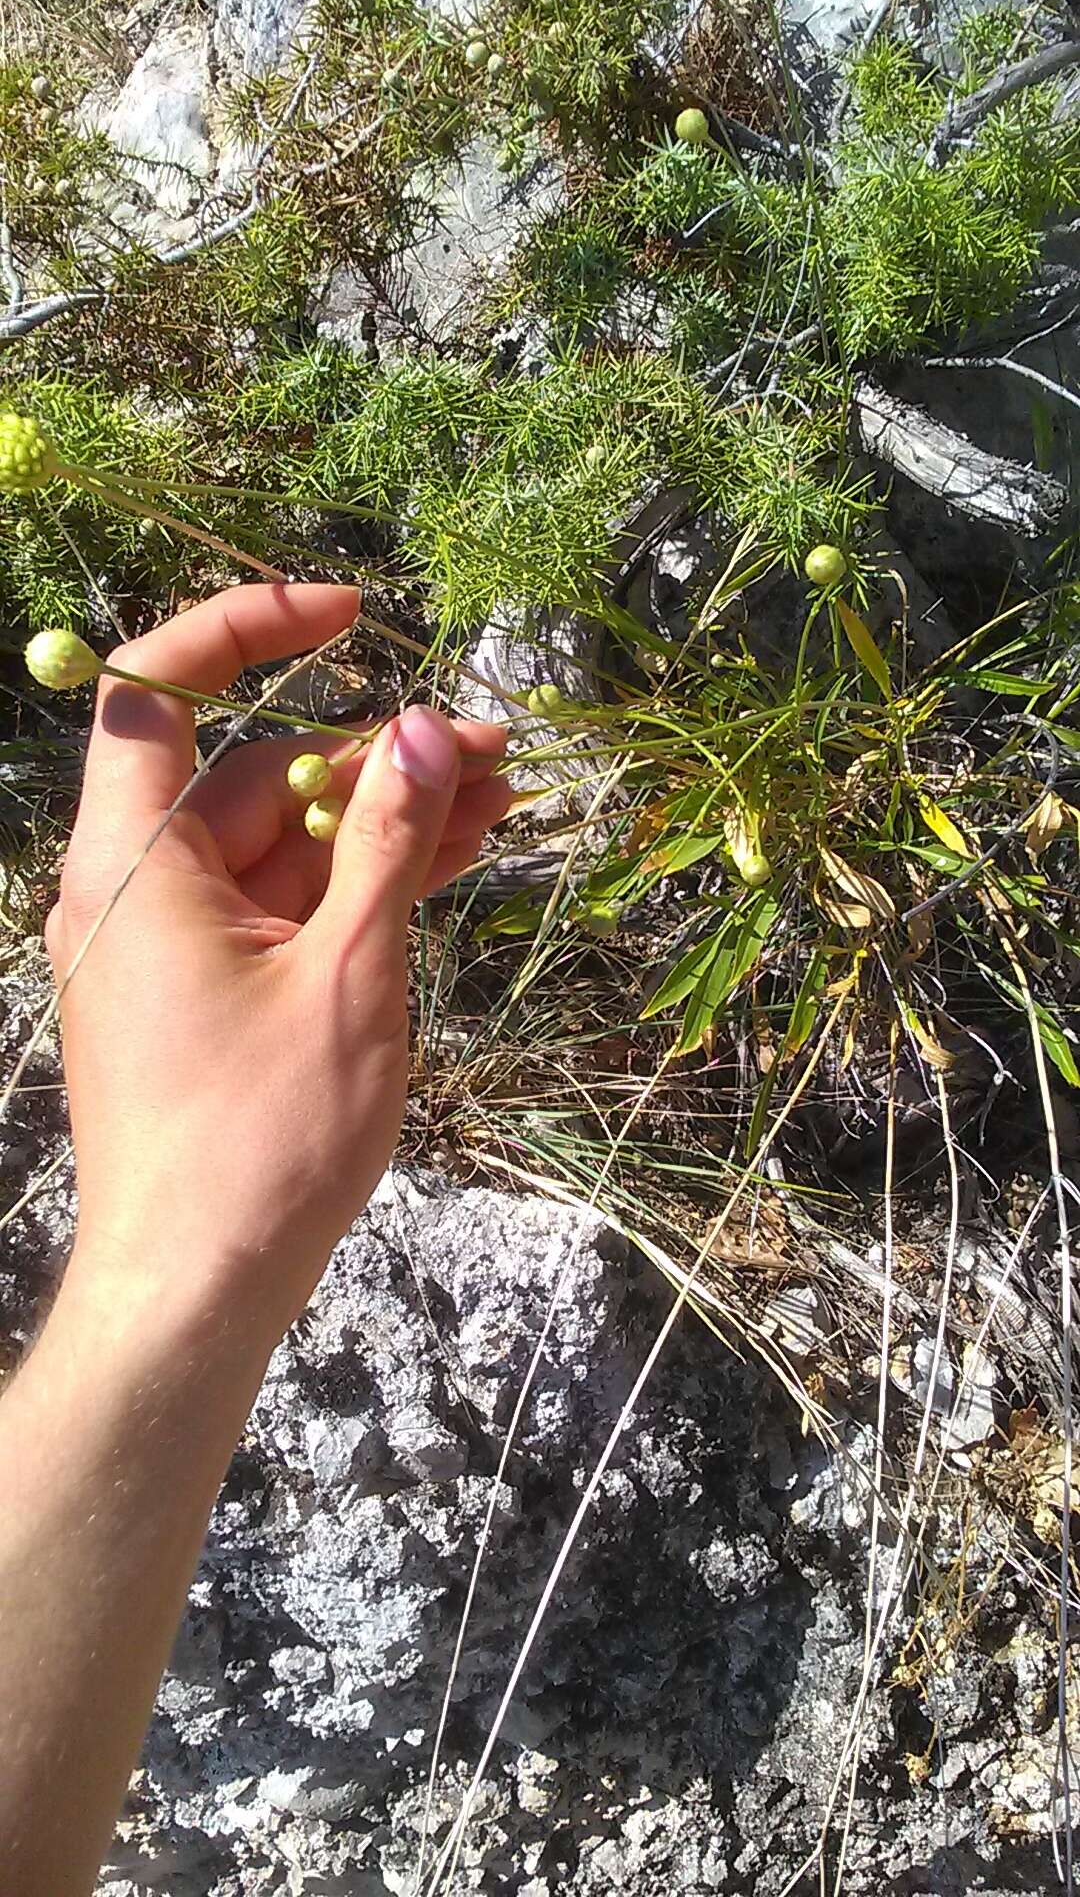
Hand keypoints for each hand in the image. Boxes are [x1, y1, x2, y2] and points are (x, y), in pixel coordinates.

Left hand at [46, 582, 509, 1350]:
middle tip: (495, 752)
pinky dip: (354, 887)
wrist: (196, 1292)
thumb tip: (432, 729)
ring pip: (284, 845)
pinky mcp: (204, 993)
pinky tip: (450, 859)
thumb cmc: (261, 1140)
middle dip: (378, 758)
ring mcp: (169, 945)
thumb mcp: (349, 975)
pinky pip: (281, 907)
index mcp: (133, 864)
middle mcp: (135, 889)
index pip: (159, 690)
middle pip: (256, 775)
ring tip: (501, 801)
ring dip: (386, 823)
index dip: (248, 627)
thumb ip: (392, 842)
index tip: (350, 613)